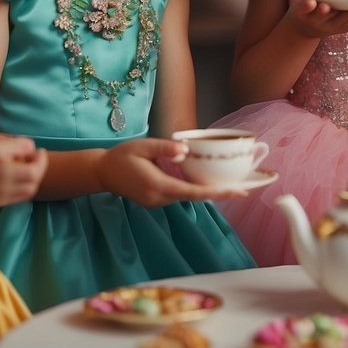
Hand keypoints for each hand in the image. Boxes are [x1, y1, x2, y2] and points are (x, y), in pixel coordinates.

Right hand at [0, 133, 47, 206]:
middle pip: (34, 172)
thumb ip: (13, 142)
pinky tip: (25, 179)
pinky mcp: (1, 200)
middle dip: (42, 164)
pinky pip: (25, 195)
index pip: (27, 147)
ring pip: (32, 185)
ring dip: (37, 176)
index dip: (34, 148)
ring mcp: (0, 188)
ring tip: (32, 169)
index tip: (34, 150)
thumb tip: (33, 149)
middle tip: (38, 158)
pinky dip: (30, 186)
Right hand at [98, 139, 248, 205]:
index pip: (193, 193)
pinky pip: (180, 194)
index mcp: (158, 186)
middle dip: (218, 193)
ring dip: (206, 191)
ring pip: (188, 196)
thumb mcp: (142, 146)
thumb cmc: (122, 156)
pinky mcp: (157, 200)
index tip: (238, 192)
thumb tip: (184, 150)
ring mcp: (158, 202)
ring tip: (230, 185)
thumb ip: (164, 148)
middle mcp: (160, 198)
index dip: (217, 193)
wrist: (102, 173)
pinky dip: (194, 190)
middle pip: (195, 197)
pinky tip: (206, 183)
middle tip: (244, 187)